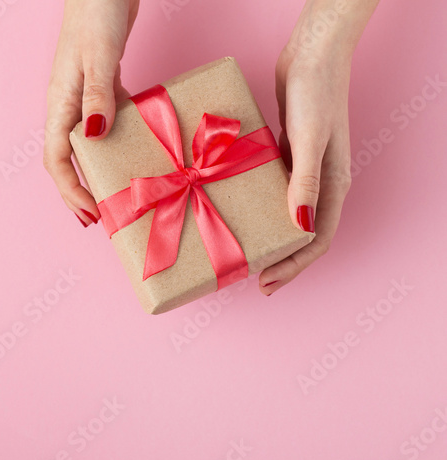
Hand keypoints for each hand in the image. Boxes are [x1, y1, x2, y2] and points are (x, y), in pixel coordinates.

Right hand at [44, 0, 138, 226]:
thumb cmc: (97, 13)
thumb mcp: (98, 56)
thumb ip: (98, 96)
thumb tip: (95, 135)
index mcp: (60, 103)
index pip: (56, 159)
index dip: (71, 190)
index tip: (91, 212)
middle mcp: (69, 107)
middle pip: (68, 161)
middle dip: (80, 193)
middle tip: (99, 218)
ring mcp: (85, 102)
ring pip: (86, 148)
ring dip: (97, 174)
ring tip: (114, 195)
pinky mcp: (104, 94)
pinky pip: (106, 129)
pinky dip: (115, 148)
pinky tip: (132, 156)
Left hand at [259, 0, 378, 295]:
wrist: (310, 57)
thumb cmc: (314, 93)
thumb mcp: (309, 139)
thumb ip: (306, 182)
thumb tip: (300, 227)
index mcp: (333, 186)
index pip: (316, 240)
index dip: (293, 265)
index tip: (266, 281)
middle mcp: (322, 185)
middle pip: (303, 235)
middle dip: (282, 261)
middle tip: (256, 279)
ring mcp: (305, 173)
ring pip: (290, 218)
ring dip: (273, 239)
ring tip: (250, 254)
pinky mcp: (289, 160)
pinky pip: (278, 196)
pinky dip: (266, 212)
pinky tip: (247, 216)